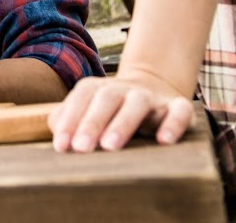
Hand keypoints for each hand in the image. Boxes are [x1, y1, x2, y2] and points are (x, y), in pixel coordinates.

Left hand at [49, 65, 193, 151]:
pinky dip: (173, 123)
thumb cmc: (114, 109)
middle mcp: (124, 89)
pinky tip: (164, 141)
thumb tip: (55, 129)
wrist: (155, 88)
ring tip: (110, 145)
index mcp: (100, 88)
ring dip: (123, 122)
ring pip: (138, 103)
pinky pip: (179, 111)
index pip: (82, 97)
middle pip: (106, 98)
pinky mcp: (178, 106)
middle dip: (91, 122)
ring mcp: (152, 97)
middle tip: (81, 147)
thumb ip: (69, 118)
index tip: (61, 146)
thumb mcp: (90, 110)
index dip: (70, 119)